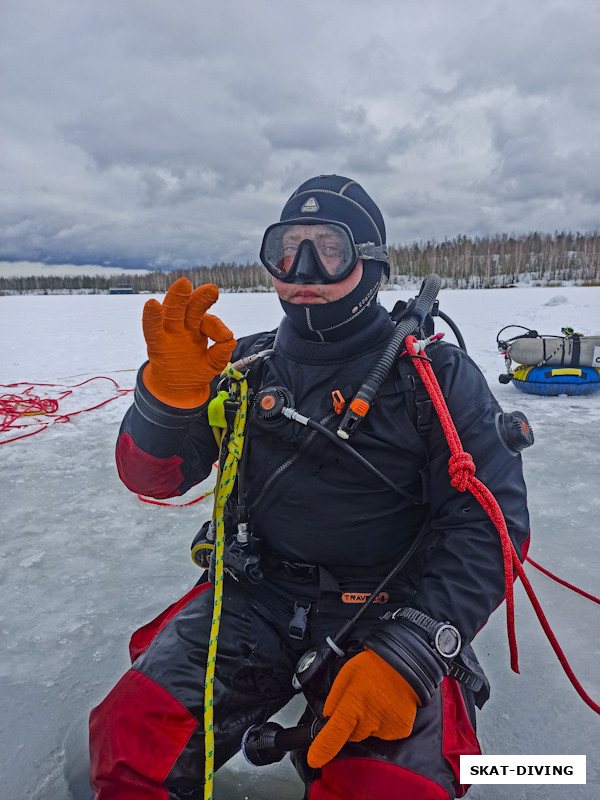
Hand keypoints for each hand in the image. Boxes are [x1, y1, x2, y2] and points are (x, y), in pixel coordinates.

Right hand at [141, 277, 235, 407]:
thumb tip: (230, 341)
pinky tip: (152, 304)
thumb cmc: (195, 370)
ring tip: (183, 284)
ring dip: (177, 298)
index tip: (227, 337)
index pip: (208, 322)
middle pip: (191, 307)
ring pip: (173, 312)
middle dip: (200, 297)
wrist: (178, 388)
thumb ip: (221, 354)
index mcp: (199, 328)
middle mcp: (184, 326)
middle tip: (211, 289)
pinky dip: (151, 317)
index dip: (217, 327)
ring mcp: (170, 333)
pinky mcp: (156, 345)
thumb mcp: (213, 364)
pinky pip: (152, 329)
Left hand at [307, 648, 418, 768]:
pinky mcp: (400, 731)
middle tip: (361, 701)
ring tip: (377, 700)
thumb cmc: (373, 666)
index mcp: (353, 705)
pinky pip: (385, 734)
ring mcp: (386, 728)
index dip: (322, 749)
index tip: (315, 759)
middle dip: (352, 723)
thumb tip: (327, 719)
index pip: (334, 733)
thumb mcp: (345, 676)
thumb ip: (334, 700)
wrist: (405, 664)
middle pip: (352, 735)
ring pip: (369, 734)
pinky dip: (385, 724)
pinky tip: (388, 706)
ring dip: (369, 723)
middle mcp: (370, 721)